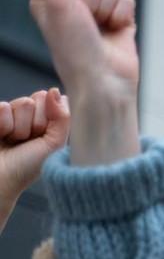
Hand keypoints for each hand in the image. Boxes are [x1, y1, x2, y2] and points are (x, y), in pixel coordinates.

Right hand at [0, 89, 69, 228]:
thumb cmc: (27, 167)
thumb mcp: (54, 145)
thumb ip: (62, 117)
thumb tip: (55, 91)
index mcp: (48, 121)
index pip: (54, 101)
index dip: (49, 120)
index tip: (42, 138)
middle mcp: (30, 116)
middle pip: (38, 98)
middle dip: (34, 123)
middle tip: (26, 141)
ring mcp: (11, 115)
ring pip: (21, 103)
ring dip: (18, 127)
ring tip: (13, 142)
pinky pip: (2, 107)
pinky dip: (3, 125)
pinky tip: (0, 137)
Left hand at [29, 0, 138, 165]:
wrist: (104, 80)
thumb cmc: (74, 47)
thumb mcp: (57, 3)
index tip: (70, 4)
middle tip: (87, 19)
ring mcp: (98, 8)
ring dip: (108, 6)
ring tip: (100, 27)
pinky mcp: (120, 17)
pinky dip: (123, 15)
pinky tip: (115, 31)